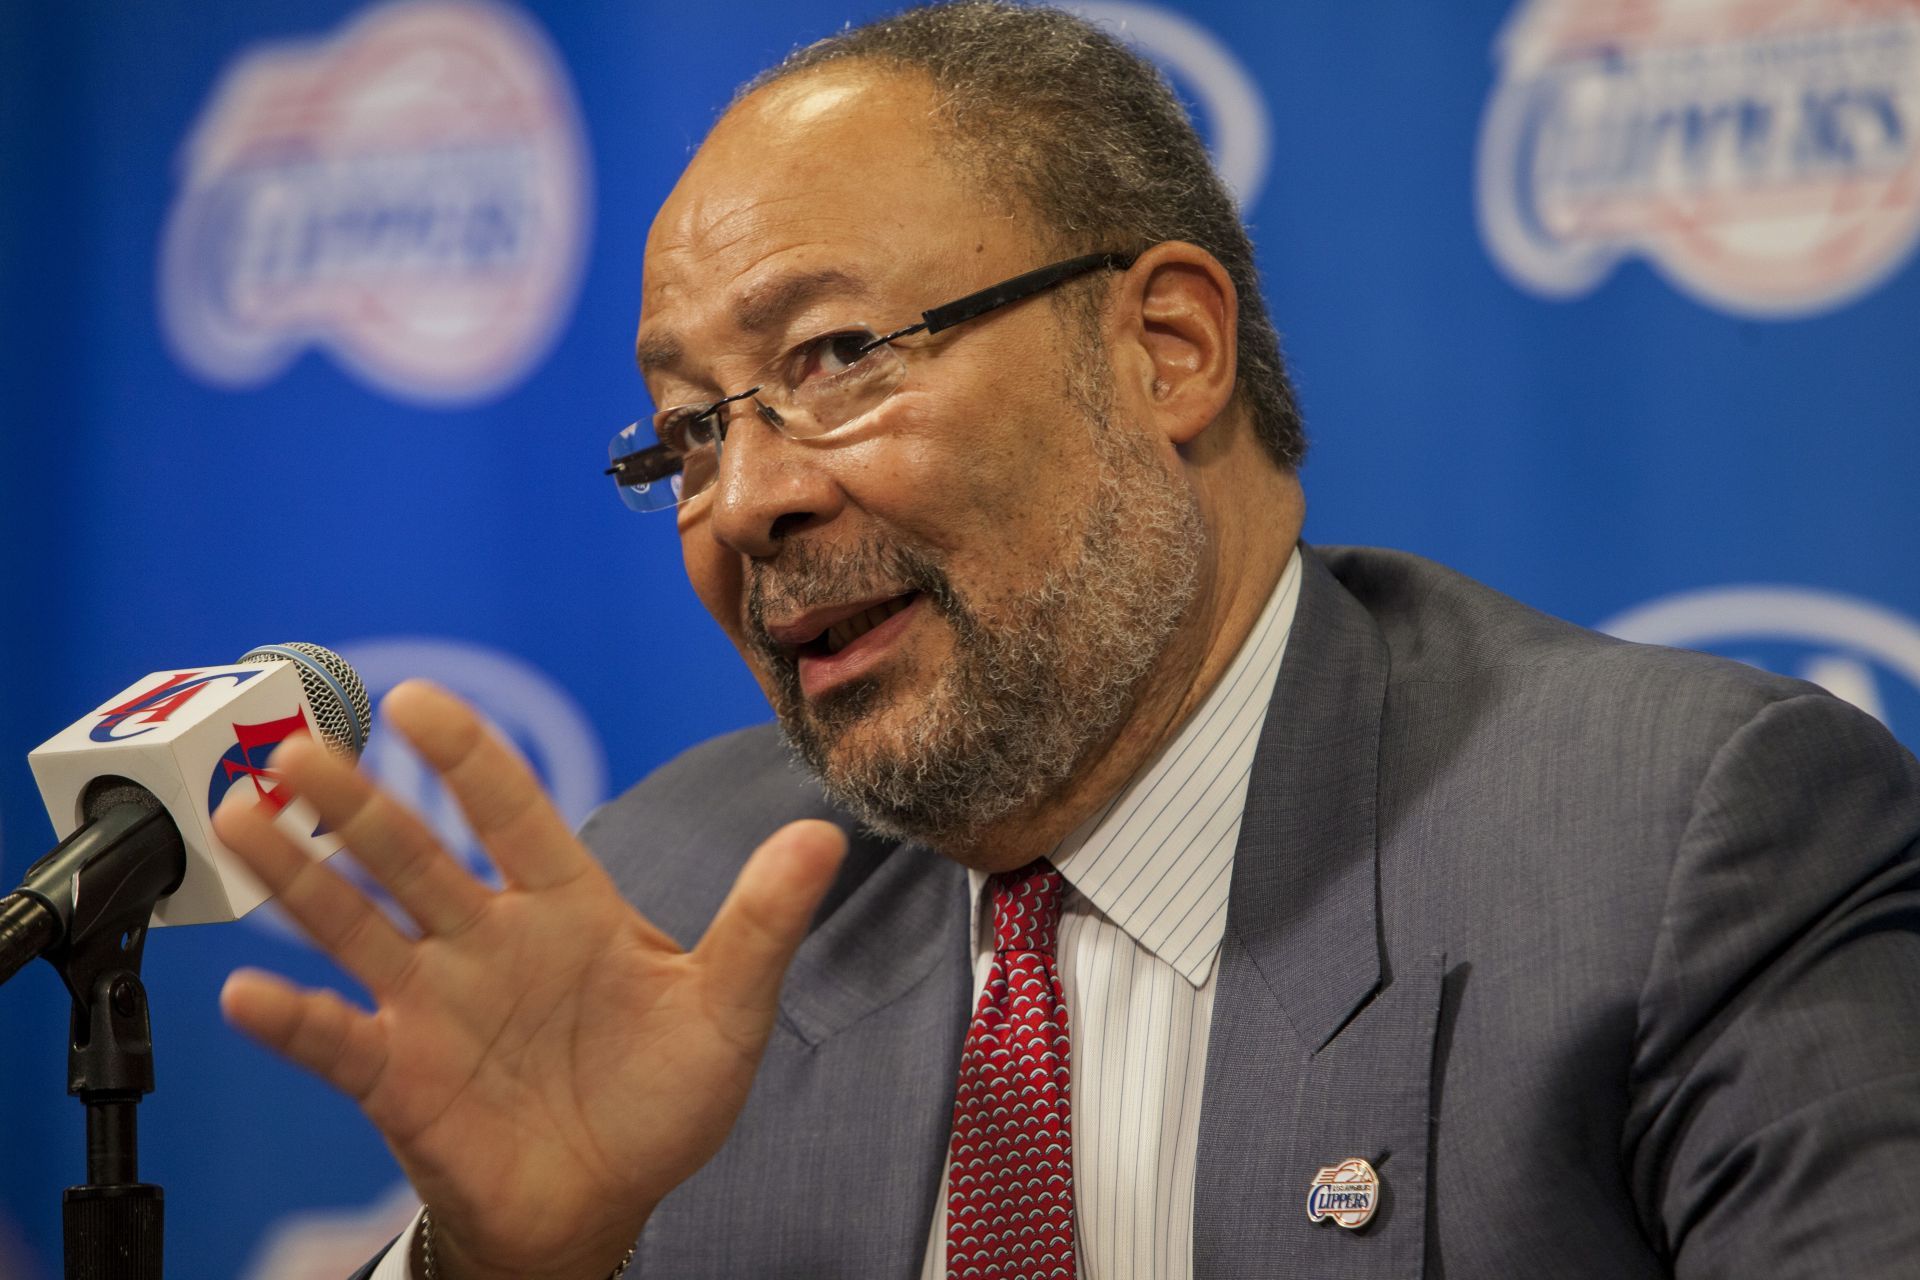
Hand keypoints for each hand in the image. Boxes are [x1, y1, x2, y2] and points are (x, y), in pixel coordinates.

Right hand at [215, 680, 846, 1279]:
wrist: (608, 1202)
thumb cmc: (665, 1097)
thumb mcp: (729, 1006)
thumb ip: (763, 921)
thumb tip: (825, 834)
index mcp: (565, 905)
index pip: (513, 812)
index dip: (468, 757)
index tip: (418, 699)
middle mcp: (487, 939)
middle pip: (413, 855)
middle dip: (359, 803)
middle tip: (301, 748)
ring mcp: (435, 1004)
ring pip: (355, 926)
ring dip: (300, 877)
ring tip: (241, 818)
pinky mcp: (400, 1078)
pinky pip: (335, 1042)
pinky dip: (291, 1021)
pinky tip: (247, 995)